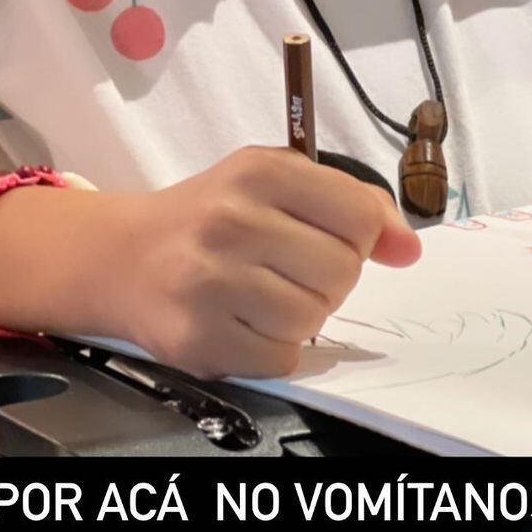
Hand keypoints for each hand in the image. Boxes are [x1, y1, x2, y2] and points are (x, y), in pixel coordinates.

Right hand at [102, 145, 420, 380]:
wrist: (123, 257)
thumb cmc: (211, 217)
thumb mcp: (276, 183)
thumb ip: (351, 204)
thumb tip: (409, 249)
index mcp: (260, 171)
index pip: (360, 216)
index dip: (361, 236)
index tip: (336, 238)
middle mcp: (232, 220)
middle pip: (342, 271)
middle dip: (328, 278)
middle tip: (287, 268)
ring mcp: (211, 282)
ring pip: (313, 318)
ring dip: (300, 316)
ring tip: (263, 295)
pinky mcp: (197, 338)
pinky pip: (281, 360)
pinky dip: (273, 350)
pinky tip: (244, 323)